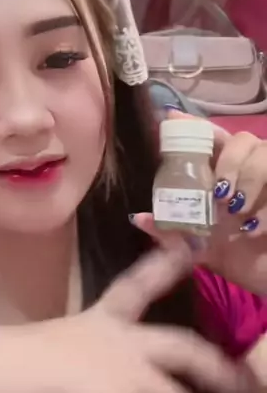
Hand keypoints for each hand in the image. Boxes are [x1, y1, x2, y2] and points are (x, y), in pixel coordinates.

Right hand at [0, 248, 249, 392]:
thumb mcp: (48, 362)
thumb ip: (80, 376)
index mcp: (96, 322)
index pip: (137, 286)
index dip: (166, 264)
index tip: (190, 248)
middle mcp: (119, 340)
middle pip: (184, 347)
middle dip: (218, 368)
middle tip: (241, 387)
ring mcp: (125, 370)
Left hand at [132, 111, 266, 294]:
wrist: (262, 274)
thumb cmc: (233, 254)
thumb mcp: (196, 248)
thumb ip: (171, 235)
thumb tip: (138, 218)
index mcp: (225, 173)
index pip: (212, 136)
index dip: (195, 125)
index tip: (173, 118)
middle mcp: (250, 168)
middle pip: (243, 139)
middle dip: (230, 162)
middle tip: (221, 194)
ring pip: (265, 154)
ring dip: (250, 180)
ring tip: (239, 210)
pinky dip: (266, 208)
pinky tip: (255, 229)